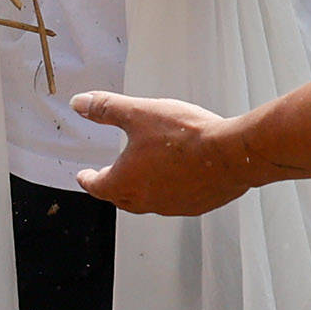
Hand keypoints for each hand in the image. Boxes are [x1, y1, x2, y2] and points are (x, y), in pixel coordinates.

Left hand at [73, 94, 251, 215]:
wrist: (230, 154)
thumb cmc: (186, 136)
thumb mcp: (139, 113)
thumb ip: (107, 108)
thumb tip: (79, 103)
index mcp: (126, 181)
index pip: (97, 185)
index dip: (88, 179)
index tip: (84, 176)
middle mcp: (146, 200)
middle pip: (120, 198)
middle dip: (111, 188)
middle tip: (108, 180)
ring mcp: (172, 206)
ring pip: (147, 202)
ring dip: (140, 190)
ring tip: (142, 177)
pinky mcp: (196, 205)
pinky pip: (174, 201)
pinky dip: (168, 190)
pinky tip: (176, 177)